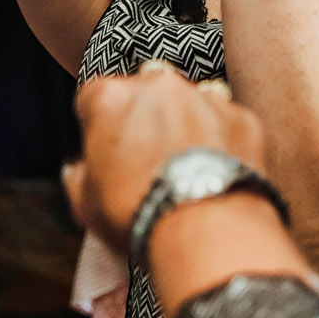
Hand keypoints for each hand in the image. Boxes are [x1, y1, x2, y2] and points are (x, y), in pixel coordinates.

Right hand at [64, 65, 269, 251]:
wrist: (203, 232)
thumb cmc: (136, 216)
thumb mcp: (86, 204)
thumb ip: (78, 175)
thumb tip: (78, 169)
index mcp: (110, 97)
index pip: (94, 97)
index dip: (98, 125)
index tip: (107, 149)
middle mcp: (157, 85)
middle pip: (146, 92)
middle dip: (145, 117)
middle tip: (148, 159)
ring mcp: (204, 97)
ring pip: (190, 102)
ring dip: (186, 124)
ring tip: (186, 168)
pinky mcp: (241, 116)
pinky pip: (227, 123)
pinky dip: (222, 142)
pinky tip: (216, 174)